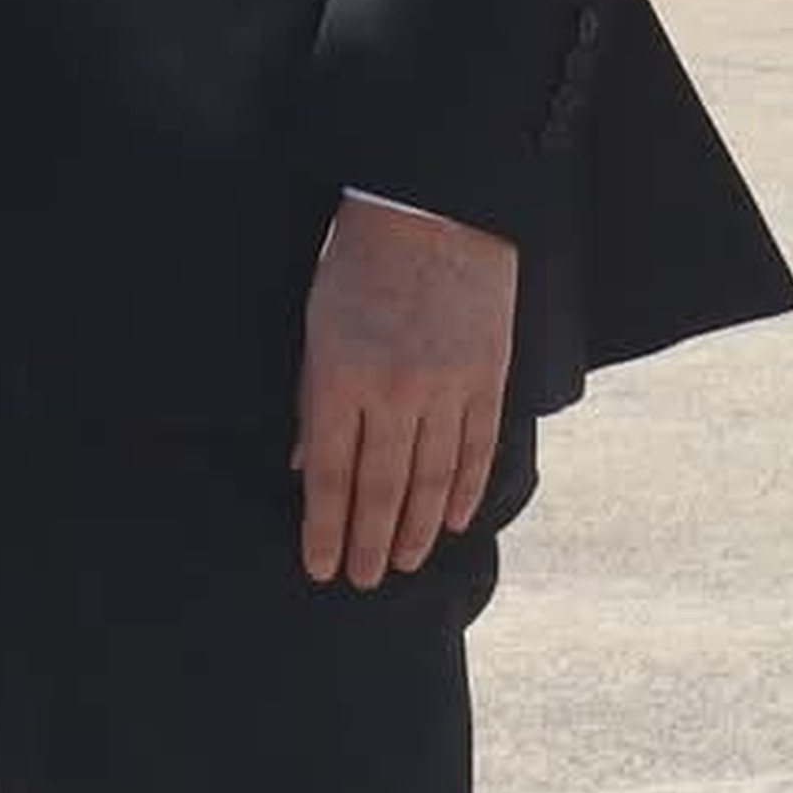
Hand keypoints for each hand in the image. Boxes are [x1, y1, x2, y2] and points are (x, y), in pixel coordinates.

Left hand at [293, 196, 516, 586]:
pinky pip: (476, 453)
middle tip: (362, 581)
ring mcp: (446, 390)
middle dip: (367, 542)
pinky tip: (448, 522)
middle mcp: (394, 393)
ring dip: (413, 530)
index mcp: (340, 376)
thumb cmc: (359, 263)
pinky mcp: (487, 381)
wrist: (433, 212)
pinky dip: (463, 493)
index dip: (324, 527)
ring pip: (430, 482)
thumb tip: (305, 463)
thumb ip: (312, 397)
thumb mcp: (316, 324)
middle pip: (380, 488)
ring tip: (401, 563)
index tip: (320, 567)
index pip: (330, 474)